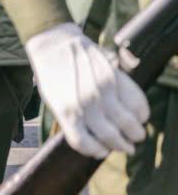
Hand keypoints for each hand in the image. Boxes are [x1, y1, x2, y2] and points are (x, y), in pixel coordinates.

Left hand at [26, 22, 148, 157]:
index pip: (85, 144)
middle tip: (128, 147)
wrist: (53, 44)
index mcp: (66, 113)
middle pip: (111, 138)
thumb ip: (72, 120)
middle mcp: (85, 105)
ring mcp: (101, 92)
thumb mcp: (54, 100)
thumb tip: (95, 141)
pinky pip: (136, 103)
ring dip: (136, 133)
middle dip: (123, 146)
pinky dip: (142, 113)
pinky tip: (140, 115)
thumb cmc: (52, 74)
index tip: (103, 151)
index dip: (96, 151)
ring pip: (128, 124)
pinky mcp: (114, 78)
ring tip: (137, 134)